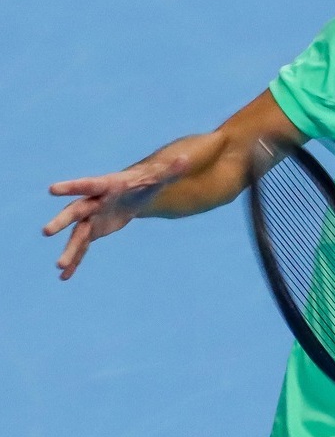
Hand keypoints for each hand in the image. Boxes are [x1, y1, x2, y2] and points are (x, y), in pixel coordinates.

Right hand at [43, 151, 191, 279]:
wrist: (135, 194)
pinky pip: (82, 248)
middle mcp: (92, 202)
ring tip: (60, 267)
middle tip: (47, 231)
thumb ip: (170, 171)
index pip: (87, 185)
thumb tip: (187, 160)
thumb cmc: (146, 182)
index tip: (52, 189)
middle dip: (61, 221)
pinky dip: (75, 261)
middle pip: (74, 212)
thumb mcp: (159, 178)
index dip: (71, 187)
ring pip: (77, 236)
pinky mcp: (93, 231)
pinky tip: (65, 276)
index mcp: (105, 187)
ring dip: (69, 251)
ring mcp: (90, 218)